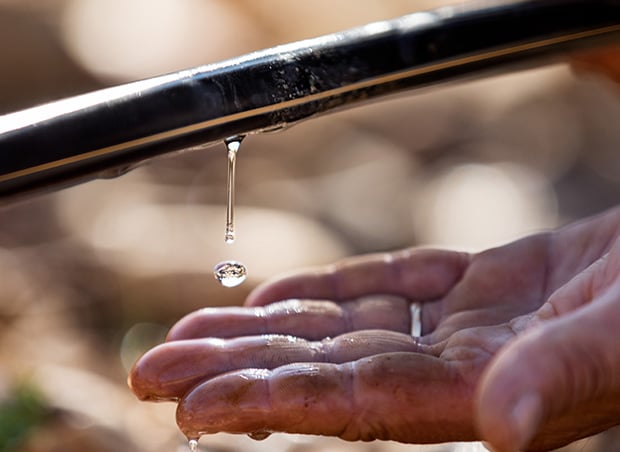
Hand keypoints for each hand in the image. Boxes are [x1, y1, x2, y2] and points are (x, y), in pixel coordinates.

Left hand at [129, 207, 619, 450]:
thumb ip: (566, 376)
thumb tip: (507, 425)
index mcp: (489, 392)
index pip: (359, 405)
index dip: (274, 403)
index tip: (191, 409)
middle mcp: (461, 368)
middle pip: (327, 371)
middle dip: (239, 369)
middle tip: (151, 369)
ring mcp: (461, 326)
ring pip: (341, 330)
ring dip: (264, 331)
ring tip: (188, 333)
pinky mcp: (473, 288)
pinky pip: (383, 290)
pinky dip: (326, 293)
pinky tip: (273, 297)